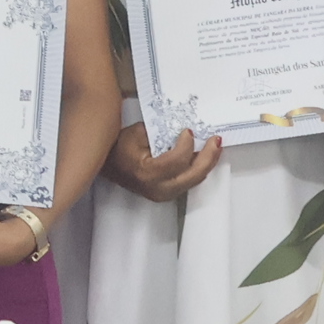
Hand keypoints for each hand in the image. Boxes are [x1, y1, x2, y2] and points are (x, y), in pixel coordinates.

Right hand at [108, 118, 223, 202]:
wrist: (107, 166)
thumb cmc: (117, 149)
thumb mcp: (135, 134)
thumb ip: (160, 132)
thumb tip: (182, 129)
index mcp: (148, 174)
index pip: (177, 161)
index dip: (187, 145)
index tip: (188, 131)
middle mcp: (159, 189)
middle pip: (194, 175)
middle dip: (209, 156)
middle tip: (216, 140)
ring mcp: (164, 195)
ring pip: (195, 180)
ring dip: (207, 163)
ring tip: (215, 147)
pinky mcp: (168, 194)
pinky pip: (189, 181)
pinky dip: (198, 168)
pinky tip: (203, 156)